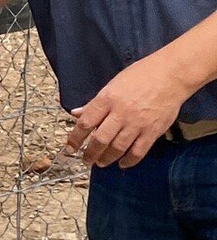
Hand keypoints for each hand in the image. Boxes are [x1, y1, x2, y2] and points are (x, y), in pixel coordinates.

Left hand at [65, 55, 189, 167]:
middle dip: (90, 153)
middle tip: (86, 160)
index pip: (85, 123)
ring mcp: (137, 124)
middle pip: (100, 139)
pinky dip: (129, 160)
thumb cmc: (139, 76)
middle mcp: (120, 113)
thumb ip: (94, 103)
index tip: (70, 148)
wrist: (170, 76)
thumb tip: (76, 114)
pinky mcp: (153, 131)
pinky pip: (138, 151)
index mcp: (106, 99)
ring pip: (117, 148)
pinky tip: (122, 163)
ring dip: (107, 158)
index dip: (75, 138)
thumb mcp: (111, 85)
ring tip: (100, 163)